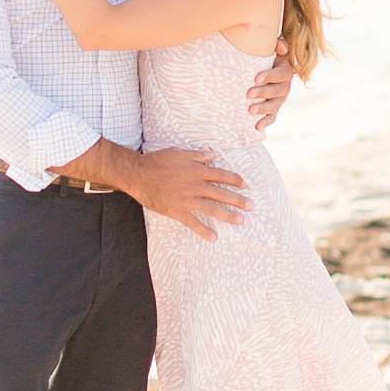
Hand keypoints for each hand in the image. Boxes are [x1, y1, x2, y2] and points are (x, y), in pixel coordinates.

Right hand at [132, 146, 249, 240]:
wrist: (138, 174)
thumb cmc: (158, 161)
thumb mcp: (179, 153)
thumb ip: (197, 155)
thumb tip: (212, 155)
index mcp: (197, 170)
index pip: (221, 175)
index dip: (235, 180)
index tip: (246, 185)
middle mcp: (195, 185)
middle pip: (221, 193)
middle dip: (238, 200)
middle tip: (251, 206)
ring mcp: (187, 199)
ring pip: (211, 208)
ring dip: (227, 215)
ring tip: (240, 220)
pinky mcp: (177, 211)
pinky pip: (193, 222)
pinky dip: (203, 230)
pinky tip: (213, 237)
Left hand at [247, 39, 294, 130]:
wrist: (270, 69)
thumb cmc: (269, 57)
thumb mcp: (275, 50)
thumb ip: (279, 45)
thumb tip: (280, 46)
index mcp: (285, 71)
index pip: (279, 74)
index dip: (268, 76)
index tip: (256, 78)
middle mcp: (285, 87)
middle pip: (275, 91)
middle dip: (262, 93)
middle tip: (248, 94)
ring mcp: (280, 99)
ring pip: (274, 106)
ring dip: (263, 109)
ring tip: (250, 111)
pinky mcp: (275, 109)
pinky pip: (272, 117)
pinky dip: (265, 122)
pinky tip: (257, 127)